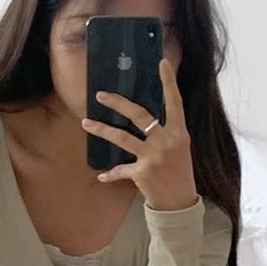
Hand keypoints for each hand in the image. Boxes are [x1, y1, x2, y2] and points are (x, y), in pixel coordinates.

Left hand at [83, 60, 198, 211]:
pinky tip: (101, 176)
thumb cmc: (180, 172)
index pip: (175, 102)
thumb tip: (147, 115)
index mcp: (179, 133)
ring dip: (102, 130)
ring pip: (122, 138)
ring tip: (86, 123)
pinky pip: (120, 170)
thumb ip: (167, 131)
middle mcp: (166, 142)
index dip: (168, 82)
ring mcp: (153, 157)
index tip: (161, 63)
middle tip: (101, 95)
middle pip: (139, 115)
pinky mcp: (141, 173)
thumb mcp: (180, 147)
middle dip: (118, 103)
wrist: (179, 202)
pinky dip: (110, 174)